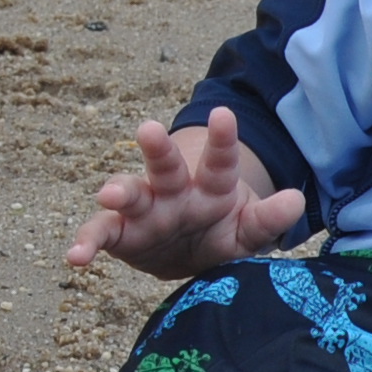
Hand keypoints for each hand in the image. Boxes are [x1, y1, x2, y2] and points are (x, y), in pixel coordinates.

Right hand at [65, 109, 302, 278]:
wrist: (190, 252)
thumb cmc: (221, 231)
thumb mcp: (248, 229)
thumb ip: (268, 218)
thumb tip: (295, 201)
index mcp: (210, 185)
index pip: (220, 161)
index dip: (223, 139)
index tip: (225, 115)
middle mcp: (173, 190)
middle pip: (166, 165)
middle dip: (158, 149)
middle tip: (149, 129)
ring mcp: (144, 210)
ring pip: (130, 192)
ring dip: (118, 190)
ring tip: (108, 193)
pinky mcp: (122, 234)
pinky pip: (102, 234)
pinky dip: (87, 242)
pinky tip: (75, 256)